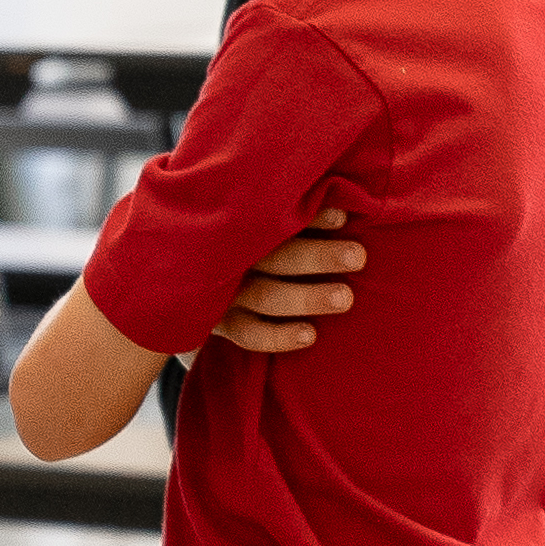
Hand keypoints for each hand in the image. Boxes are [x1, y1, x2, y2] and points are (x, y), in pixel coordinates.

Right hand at [212, 206, 365, 356]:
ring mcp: (222, 292)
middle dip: (317, 256)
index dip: (311, 219)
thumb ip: (292, 214)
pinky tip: (311, 335)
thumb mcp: (258, 225)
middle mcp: (232, 257)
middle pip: (276, 256)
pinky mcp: (219, 323)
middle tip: (358, 257)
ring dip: (306, 298)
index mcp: (242, 226)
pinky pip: (249, 334)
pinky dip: (278, 336)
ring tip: (345, 298)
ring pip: (266, 296)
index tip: (343, 218)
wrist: (186, 278)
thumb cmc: (248, 243)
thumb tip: (345, 209)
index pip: (276, 219)